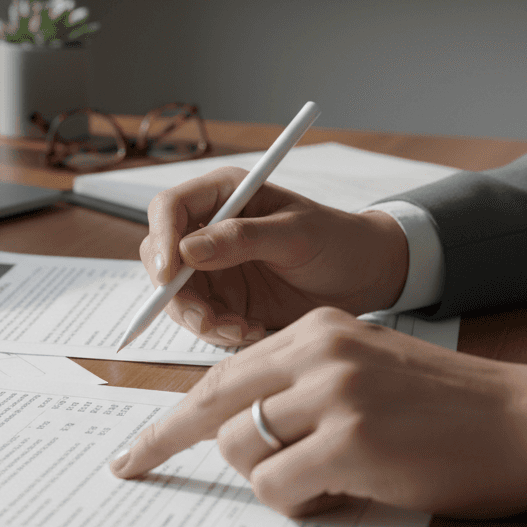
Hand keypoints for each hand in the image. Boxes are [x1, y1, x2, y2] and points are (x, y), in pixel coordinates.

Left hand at [110, 307, 526, 518]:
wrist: (518, 421)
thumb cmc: (436, 404)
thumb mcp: (357, 368)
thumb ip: (294, 385)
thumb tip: (232, 425)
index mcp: (313, 330)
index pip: (221, 372)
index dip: (172, 412)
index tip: (136, 443)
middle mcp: (317, 352)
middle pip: (211, 401)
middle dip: (163, 439)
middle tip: (132, 464)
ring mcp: (334, 394)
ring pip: (241, 448)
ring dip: (263, 478)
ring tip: (315, 480)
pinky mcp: (352, 442)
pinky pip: (277, 486)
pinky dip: (292, 502)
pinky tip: (332, 493)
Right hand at [139, 168, 410, 345]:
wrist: (365, 276)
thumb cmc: (338, 240)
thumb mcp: (297, 234)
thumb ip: (242, 238)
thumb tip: (187, 250)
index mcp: (223, 195)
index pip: (169, 209)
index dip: (161, 239)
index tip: (168, 274)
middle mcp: (208, 229)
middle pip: (161, 256)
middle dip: (174, 291)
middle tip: (203, 318)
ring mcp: (213, 267)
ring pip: (176, 295)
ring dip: (198, 318)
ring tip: (239, 329)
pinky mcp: (224, 300)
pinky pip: (201, 320)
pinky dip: (218, 331)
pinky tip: (249, 331)